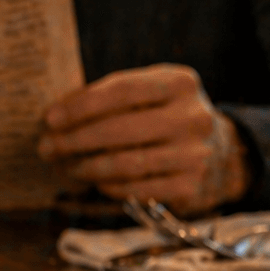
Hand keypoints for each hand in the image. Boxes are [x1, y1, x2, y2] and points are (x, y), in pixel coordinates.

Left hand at [38, 64, 249, 215]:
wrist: (224, 154)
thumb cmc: (167, 118)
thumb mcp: (151, 94)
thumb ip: (111, 97)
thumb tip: (55, 116)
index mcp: (180, 82)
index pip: (121, 90)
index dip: (80, 105)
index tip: (49, 118)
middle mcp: (192, 117)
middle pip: (117, 130)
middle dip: (73, 140)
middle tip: (45, 147)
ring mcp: (195, 154)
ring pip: (123, 163)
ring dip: (84, 166)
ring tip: (64, 164)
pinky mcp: (190, 187)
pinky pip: (134, 188)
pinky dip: (106, 185)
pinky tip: (93, 180)